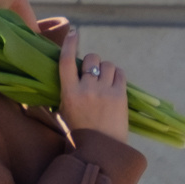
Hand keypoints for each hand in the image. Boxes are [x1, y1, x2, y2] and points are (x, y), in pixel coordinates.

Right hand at [57, 26, 129, 142]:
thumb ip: (64, 94)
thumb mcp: (64, 113)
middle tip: (92, 72)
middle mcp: (87, 89)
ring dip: (105, 69)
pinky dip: (117, 75)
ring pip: (107, 65)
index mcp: (69, 93)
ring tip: (105, 81)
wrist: (101, 150)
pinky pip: (120, 73)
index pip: (66, 61)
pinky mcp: (120, 95)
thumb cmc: (79, 134)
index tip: (74, 32)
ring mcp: (105, 91)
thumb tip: (64, 78)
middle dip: (92, 62)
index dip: (70, 44)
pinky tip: (114, 84)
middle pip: (91, 59)